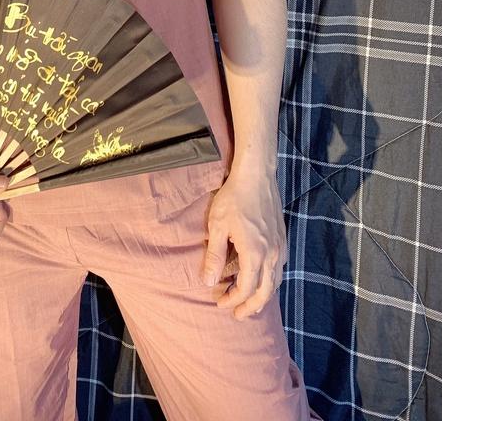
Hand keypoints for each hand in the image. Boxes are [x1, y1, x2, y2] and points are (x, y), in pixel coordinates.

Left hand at [199, 159, 287, 318]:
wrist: (256, 176)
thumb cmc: (234, 198)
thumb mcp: (217, 226)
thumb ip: (214, 256)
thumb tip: (208, 282)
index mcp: (255, 253)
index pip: (246, 289)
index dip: (233, 300)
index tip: (219, 302)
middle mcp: (272, 254)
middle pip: (265, 293)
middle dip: (250, 307)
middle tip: (237, 314)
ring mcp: (280, 247)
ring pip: (275, 282)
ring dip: (262, 296)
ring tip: (248, 302)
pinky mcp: (282, 239)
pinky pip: (279, 269)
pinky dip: (269, 281)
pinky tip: (259, 279)